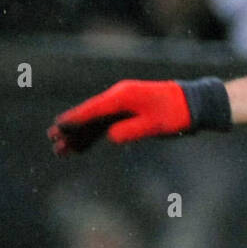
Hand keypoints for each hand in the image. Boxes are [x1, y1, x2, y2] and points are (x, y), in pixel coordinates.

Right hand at [48, 80, 191, 154]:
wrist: (194, 103)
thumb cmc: (176, 113)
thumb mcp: (155, 125)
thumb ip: (132, 130)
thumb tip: (110, 137)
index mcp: (124, 96)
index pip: (94, 109)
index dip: (75, 119)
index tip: (57, 128)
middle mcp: (120, 97)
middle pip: (90, 115)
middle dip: (71, 129)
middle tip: (53, 142)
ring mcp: (124, 104)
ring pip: (96, 121)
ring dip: (80, 136)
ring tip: (62, 151)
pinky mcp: (129, 112)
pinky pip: (106, 124)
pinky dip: (94, 135)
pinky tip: (81, 148)